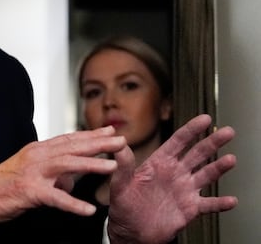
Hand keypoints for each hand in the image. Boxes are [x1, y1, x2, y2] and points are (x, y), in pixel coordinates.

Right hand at [0, 126, 125, 225]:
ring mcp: (32, 173)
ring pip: (67, 165)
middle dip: (98, 143)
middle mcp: (36, 157)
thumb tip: (69, 183)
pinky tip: (88, 209)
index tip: (110, 131)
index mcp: (36, 151)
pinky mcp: (29, 191)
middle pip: (72, 147)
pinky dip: (73, 204)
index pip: (68, 139)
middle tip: (120, 140)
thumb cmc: (0, 186)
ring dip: (91, 165)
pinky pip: (55, 198)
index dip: (90, 135)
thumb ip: (52, 175)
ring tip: (112, 166)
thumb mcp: (29, 173)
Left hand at [107, 114, 237, 243]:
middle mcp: (175, 173)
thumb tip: (119, 143)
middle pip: (198, 154)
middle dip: (213, 142)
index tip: (204, 118)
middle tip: (227, 131)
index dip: (191, 130)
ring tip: (230, 160)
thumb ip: (123, 165)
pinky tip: (231, 200)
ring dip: (219, 167)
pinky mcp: (190, 208)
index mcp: (159, 163)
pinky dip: (220, 203)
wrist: (131, 232)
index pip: (178, 142)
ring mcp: (185, 190)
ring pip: (207, 175)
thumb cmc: (123, 206)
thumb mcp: (120, 184)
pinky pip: (209, 204)